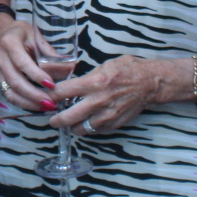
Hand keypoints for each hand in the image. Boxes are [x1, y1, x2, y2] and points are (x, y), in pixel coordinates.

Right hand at [0, 15, 63, 112]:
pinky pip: (8, 94)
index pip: (23, 63)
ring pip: (10, 92)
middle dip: (34, 95)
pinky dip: (22, 103)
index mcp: (10, 43)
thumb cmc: (21, 34)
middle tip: (50, 103)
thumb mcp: (36, 36)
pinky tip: (35, 106)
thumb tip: (69, 68)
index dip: (37, 76)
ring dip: (28, 103)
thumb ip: (49, 52)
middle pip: (15, 81)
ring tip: (45, 107)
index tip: (51, 85)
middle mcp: (0, 57)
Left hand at [48, 55, 187, 135]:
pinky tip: (86, 122)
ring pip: (81, 128)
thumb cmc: (128, 69)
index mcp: (94, 82)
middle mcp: (99, 100)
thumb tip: (70, 84)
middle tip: (52, 119)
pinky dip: (88, 128)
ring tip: (69, 122)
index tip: (45, 97)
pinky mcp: (114, 123)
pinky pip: (95, 131)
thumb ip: (86, 76)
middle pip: (68, 117)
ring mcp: (107, 115)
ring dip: (72, 126)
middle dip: (56, 120)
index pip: (62, 92)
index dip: (50, 96)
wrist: (151, 83)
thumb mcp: (104, 65)